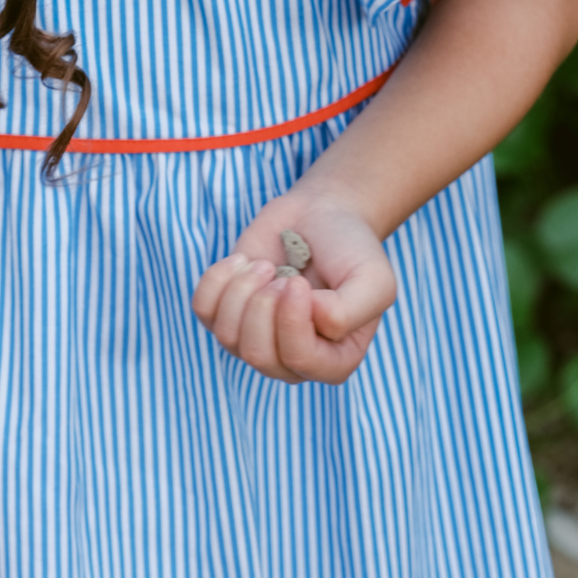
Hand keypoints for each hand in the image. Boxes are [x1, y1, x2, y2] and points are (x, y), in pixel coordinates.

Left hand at [191, 191, 396, 383]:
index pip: (300, 361)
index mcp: (334, 361)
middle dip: (264, 306)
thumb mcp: (374, 279)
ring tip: (265, 265)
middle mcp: (292, 360)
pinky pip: (203, 311)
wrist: (321, 216)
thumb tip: (306, 319)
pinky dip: (218, 279)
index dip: (292, 321)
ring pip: (228, 337)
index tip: (298, 282)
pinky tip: (243, 262)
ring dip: (243, 289)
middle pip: (259, 356)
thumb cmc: (350, 250)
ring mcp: (255, 341)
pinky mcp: (225, 315)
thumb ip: (349, 312)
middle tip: (281, 273)